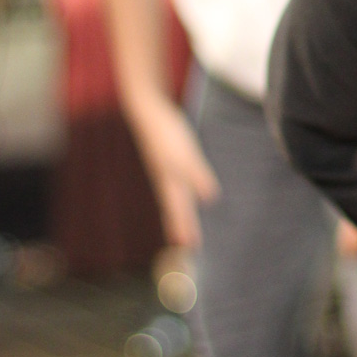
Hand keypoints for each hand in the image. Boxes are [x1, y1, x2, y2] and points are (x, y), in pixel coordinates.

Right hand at [130, 96, 220, 249]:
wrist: (147, 109)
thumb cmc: (167, 130)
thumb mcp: (185, 153)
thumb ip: (197, 174)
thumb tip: (209, 198)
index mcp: (171, 181)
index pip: (180, 211)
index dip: (186, 228)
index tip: (190, 247)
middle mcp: (166, 178)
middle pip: (175, 207)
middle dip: (181, 226)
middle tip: (187, 246)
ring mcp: (165, 168)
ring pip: (173, 197)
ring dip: (178, 212)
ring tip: (181, 226)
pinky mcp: (167, 157)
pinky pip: (175, 183)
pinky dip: (179, 193)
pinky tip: (182, 191)